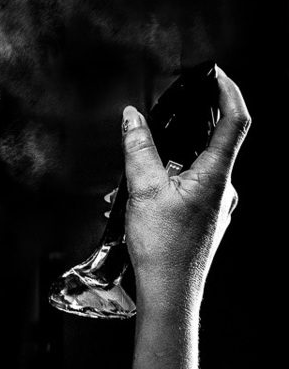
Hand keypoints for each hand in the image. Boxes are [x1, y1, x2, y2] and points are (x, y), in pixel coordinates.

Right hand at [121, 67, 249, 313]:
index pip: (234, 121)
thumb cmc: (161, 245)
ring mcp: (217, 206)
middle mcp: (224, 188)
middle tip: (163, 117)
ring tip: (135, 176)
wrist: (172, 294)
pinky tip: (140, 198)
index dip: (228, 92)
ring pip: (196, 169)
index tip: (215, 74)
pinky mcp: (206, 221)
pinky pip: (190, 189)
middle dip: (186, 127)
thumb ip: (138, 148)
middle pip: (214, 143)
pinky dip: (168, 183)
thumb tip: (132, 116)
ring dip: (168, 162)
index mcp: (216, 174)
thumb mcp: (142, 189)